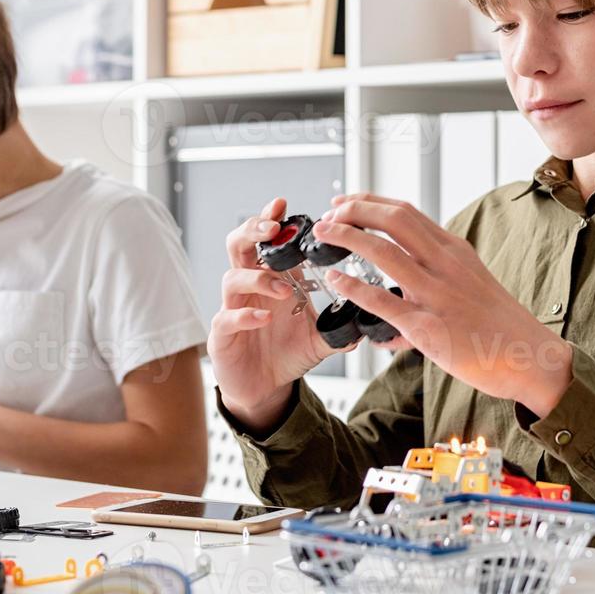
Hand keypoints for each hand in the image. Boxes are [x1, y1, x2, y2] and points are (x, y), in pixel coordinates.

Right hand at [208, 197, 354, 430]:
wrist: (266, 389)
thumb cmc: (287, 353)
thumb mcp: (320, 337)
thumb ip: (342, 325)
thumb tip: (371, 316)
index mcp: (273, 278)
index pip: (267, 240)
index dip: (271, 219)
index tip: (283, 205)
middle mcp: (250, 288)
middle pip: (239, 245)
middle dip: (253, 231)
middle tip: (272, 229)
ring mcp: (234, 309)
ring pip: (232, 278)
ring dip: (259, 278)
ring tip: (283, 289)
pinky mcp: (223, 335)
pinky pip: (227, 317)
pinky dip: (246, 315)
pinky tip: (264, 319)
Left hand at [312, 194, 574, 417]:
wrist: (530, 356)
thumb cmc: (500, 324)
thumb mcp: (471, 282)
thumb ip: (436, 275)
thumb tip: (404, 285)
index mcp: (454, 250)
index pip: (406, 212)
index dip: (369, 202)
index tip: (345, 201)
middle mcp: (445, 264)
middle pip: (393, 219)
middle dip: (354, 210)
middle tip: (329, 214)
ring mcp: (437, 294)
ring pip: (383, 252)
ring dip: (347, 237)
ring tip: (323, 234)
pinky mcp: (428, 327)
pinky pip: (384, 302)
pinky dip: (354, 287)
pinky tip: (336, 281)